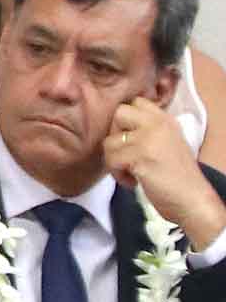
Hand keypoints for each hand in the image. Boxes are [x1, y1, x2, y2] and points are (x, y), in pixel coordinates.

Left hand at [106, 98, 225, 247]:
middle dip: (115, 135)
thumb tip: (116, 128)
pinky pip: (111, 160)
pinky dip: (118, 175)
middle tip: (125, 154)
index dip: (125, 119)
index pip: (137, 102)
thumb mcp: (165, 143)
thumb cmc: (176, 176)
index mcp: (166, 120)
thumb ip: (146, 131)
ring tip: (132, 173)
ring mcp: (149, 138)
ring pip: (109, 141)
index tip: (129, 138)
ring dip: (114, 161)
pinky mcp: (140, 155)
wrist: (192, 200)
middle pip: (119, 112)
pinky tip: (133, 182)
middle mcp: (158, 124)